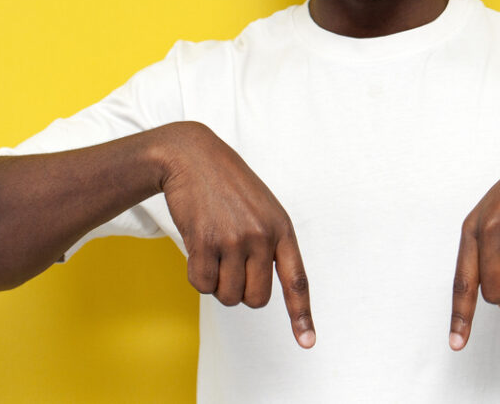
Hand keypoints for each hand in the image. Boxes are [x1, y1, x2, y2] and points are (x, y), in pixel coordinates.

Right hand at [157, 122, 314, 348]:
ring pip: (228, 296)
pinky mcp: (204, 242)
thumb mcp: (263, 207)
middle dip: (241, 292)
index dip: (302, 315)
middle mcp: (262, 237)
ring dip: (218, 283)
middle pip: (255, 299)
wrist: (192, 156)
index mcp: (283, 229)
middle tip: (231, 266)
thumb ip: (270, 243)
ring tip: (214, 250)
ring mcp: (233, 239)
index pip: (297, 281)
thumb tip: (256, 291)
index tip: (307, 343)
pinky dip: (197, 275)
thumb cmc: (228, 185)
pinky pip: (202, 285)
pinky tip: (198, 247)